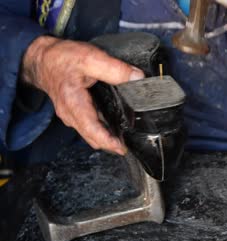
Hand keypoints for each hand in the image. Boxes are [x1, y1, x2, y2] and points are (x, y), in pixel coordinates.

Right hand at [22, 36, 144, 154]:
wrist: (42, 58)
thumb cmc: (62, 58)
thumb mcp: (90, 58)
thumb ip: (115, 69)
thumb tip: (137, 78)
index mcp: (74, 104)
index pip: (92, 131)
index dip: (109, 143)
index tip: (123, 149)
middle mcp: (71, 114)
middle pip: (92, 137)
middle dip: (110, 144)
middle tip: (129, 145)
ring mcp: (71, 115)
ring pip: (90, 133)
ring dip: (106, 138)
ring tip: (125, 138)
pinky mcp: (73, 112)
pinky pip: (88, 126)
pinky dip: (101, 129)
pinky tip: (114, 125)